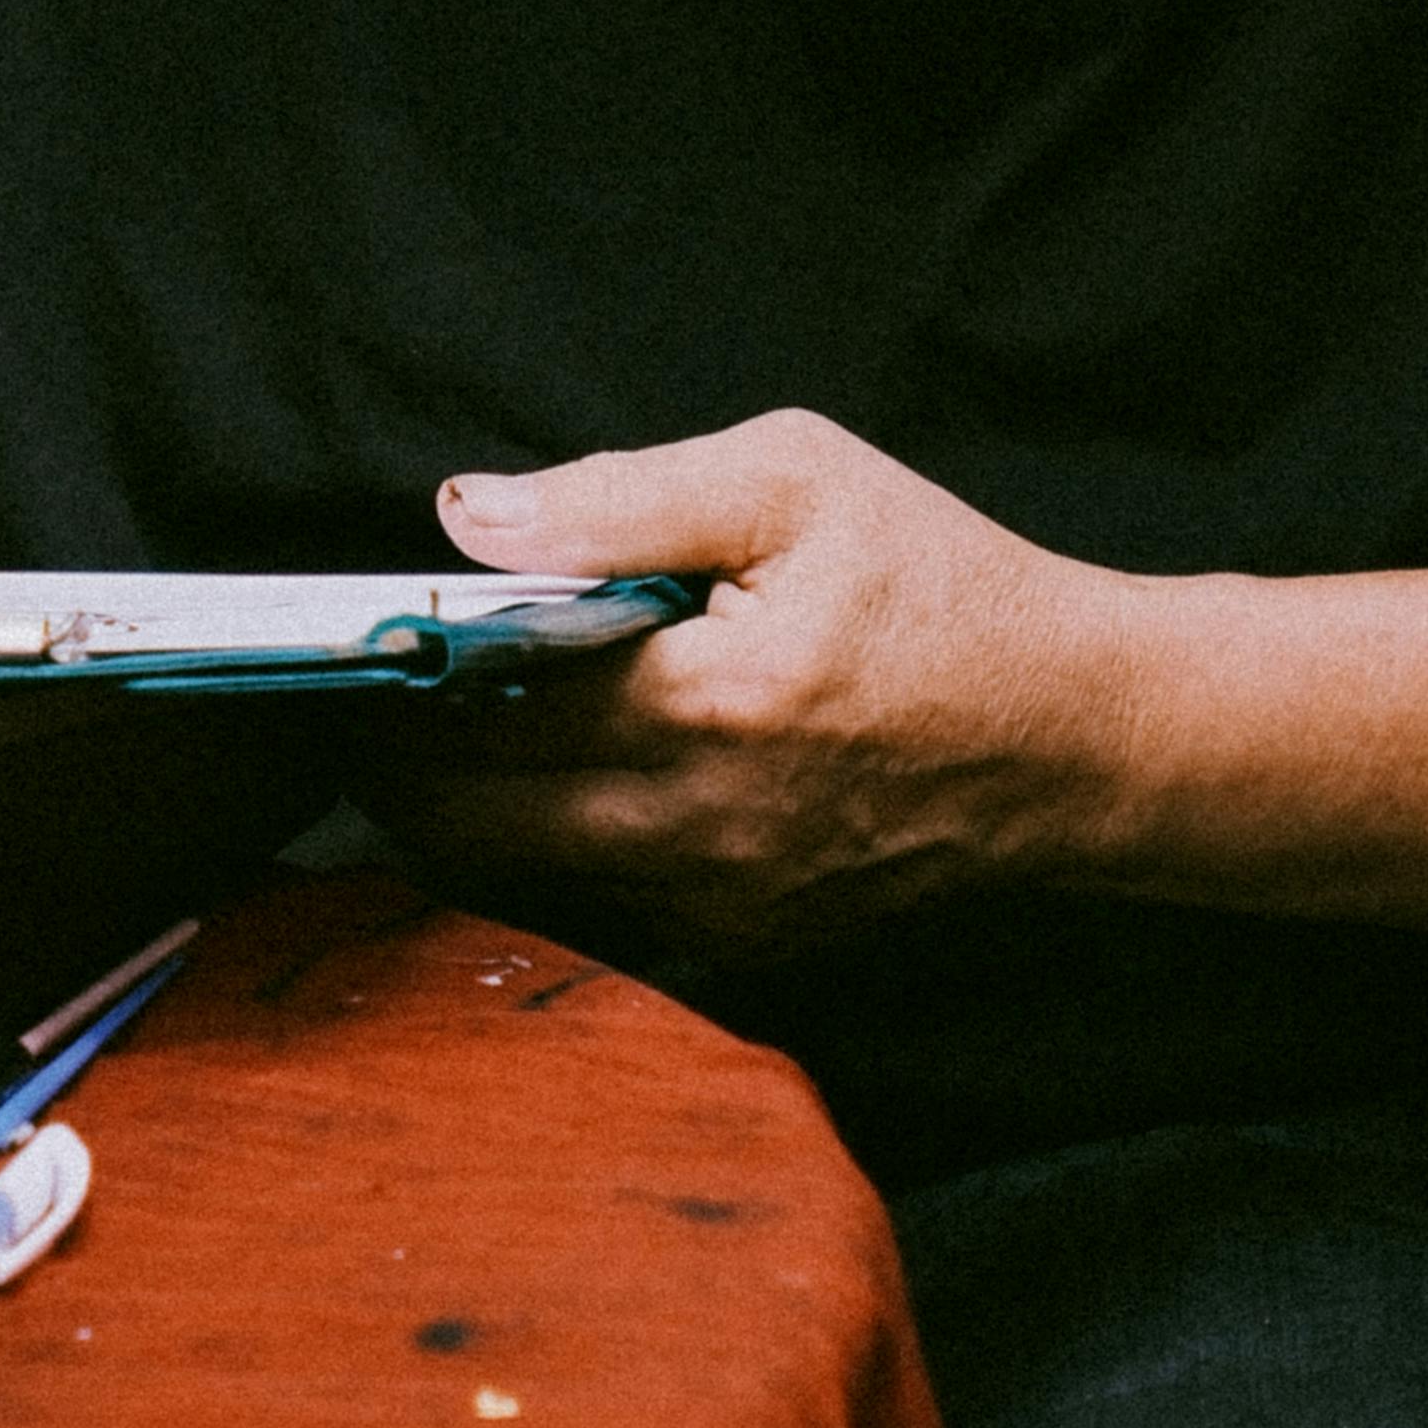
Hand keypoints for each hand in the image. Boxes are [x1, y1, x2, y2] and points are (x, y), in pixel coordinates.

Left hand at [379, 411, 1129, 955]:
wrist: (1074, 738)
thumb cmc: (938, 587)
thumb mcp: (795, 480)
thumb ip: (620, 498)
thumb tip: (469, 518)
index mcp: (708, 701)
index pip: (483, 703)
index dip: (397, 675)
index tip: (354, 641)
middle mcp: (700, 827)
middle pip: (467, 821)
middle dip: (397, 760)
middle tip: (375, 694)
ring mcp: (720, 906)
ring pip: (516, 880)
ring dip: (457, 816)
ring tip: (445, 734)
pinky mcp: (742, 947)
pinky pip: (593, 912)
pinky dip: (544, 856)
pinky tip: (550, 785)